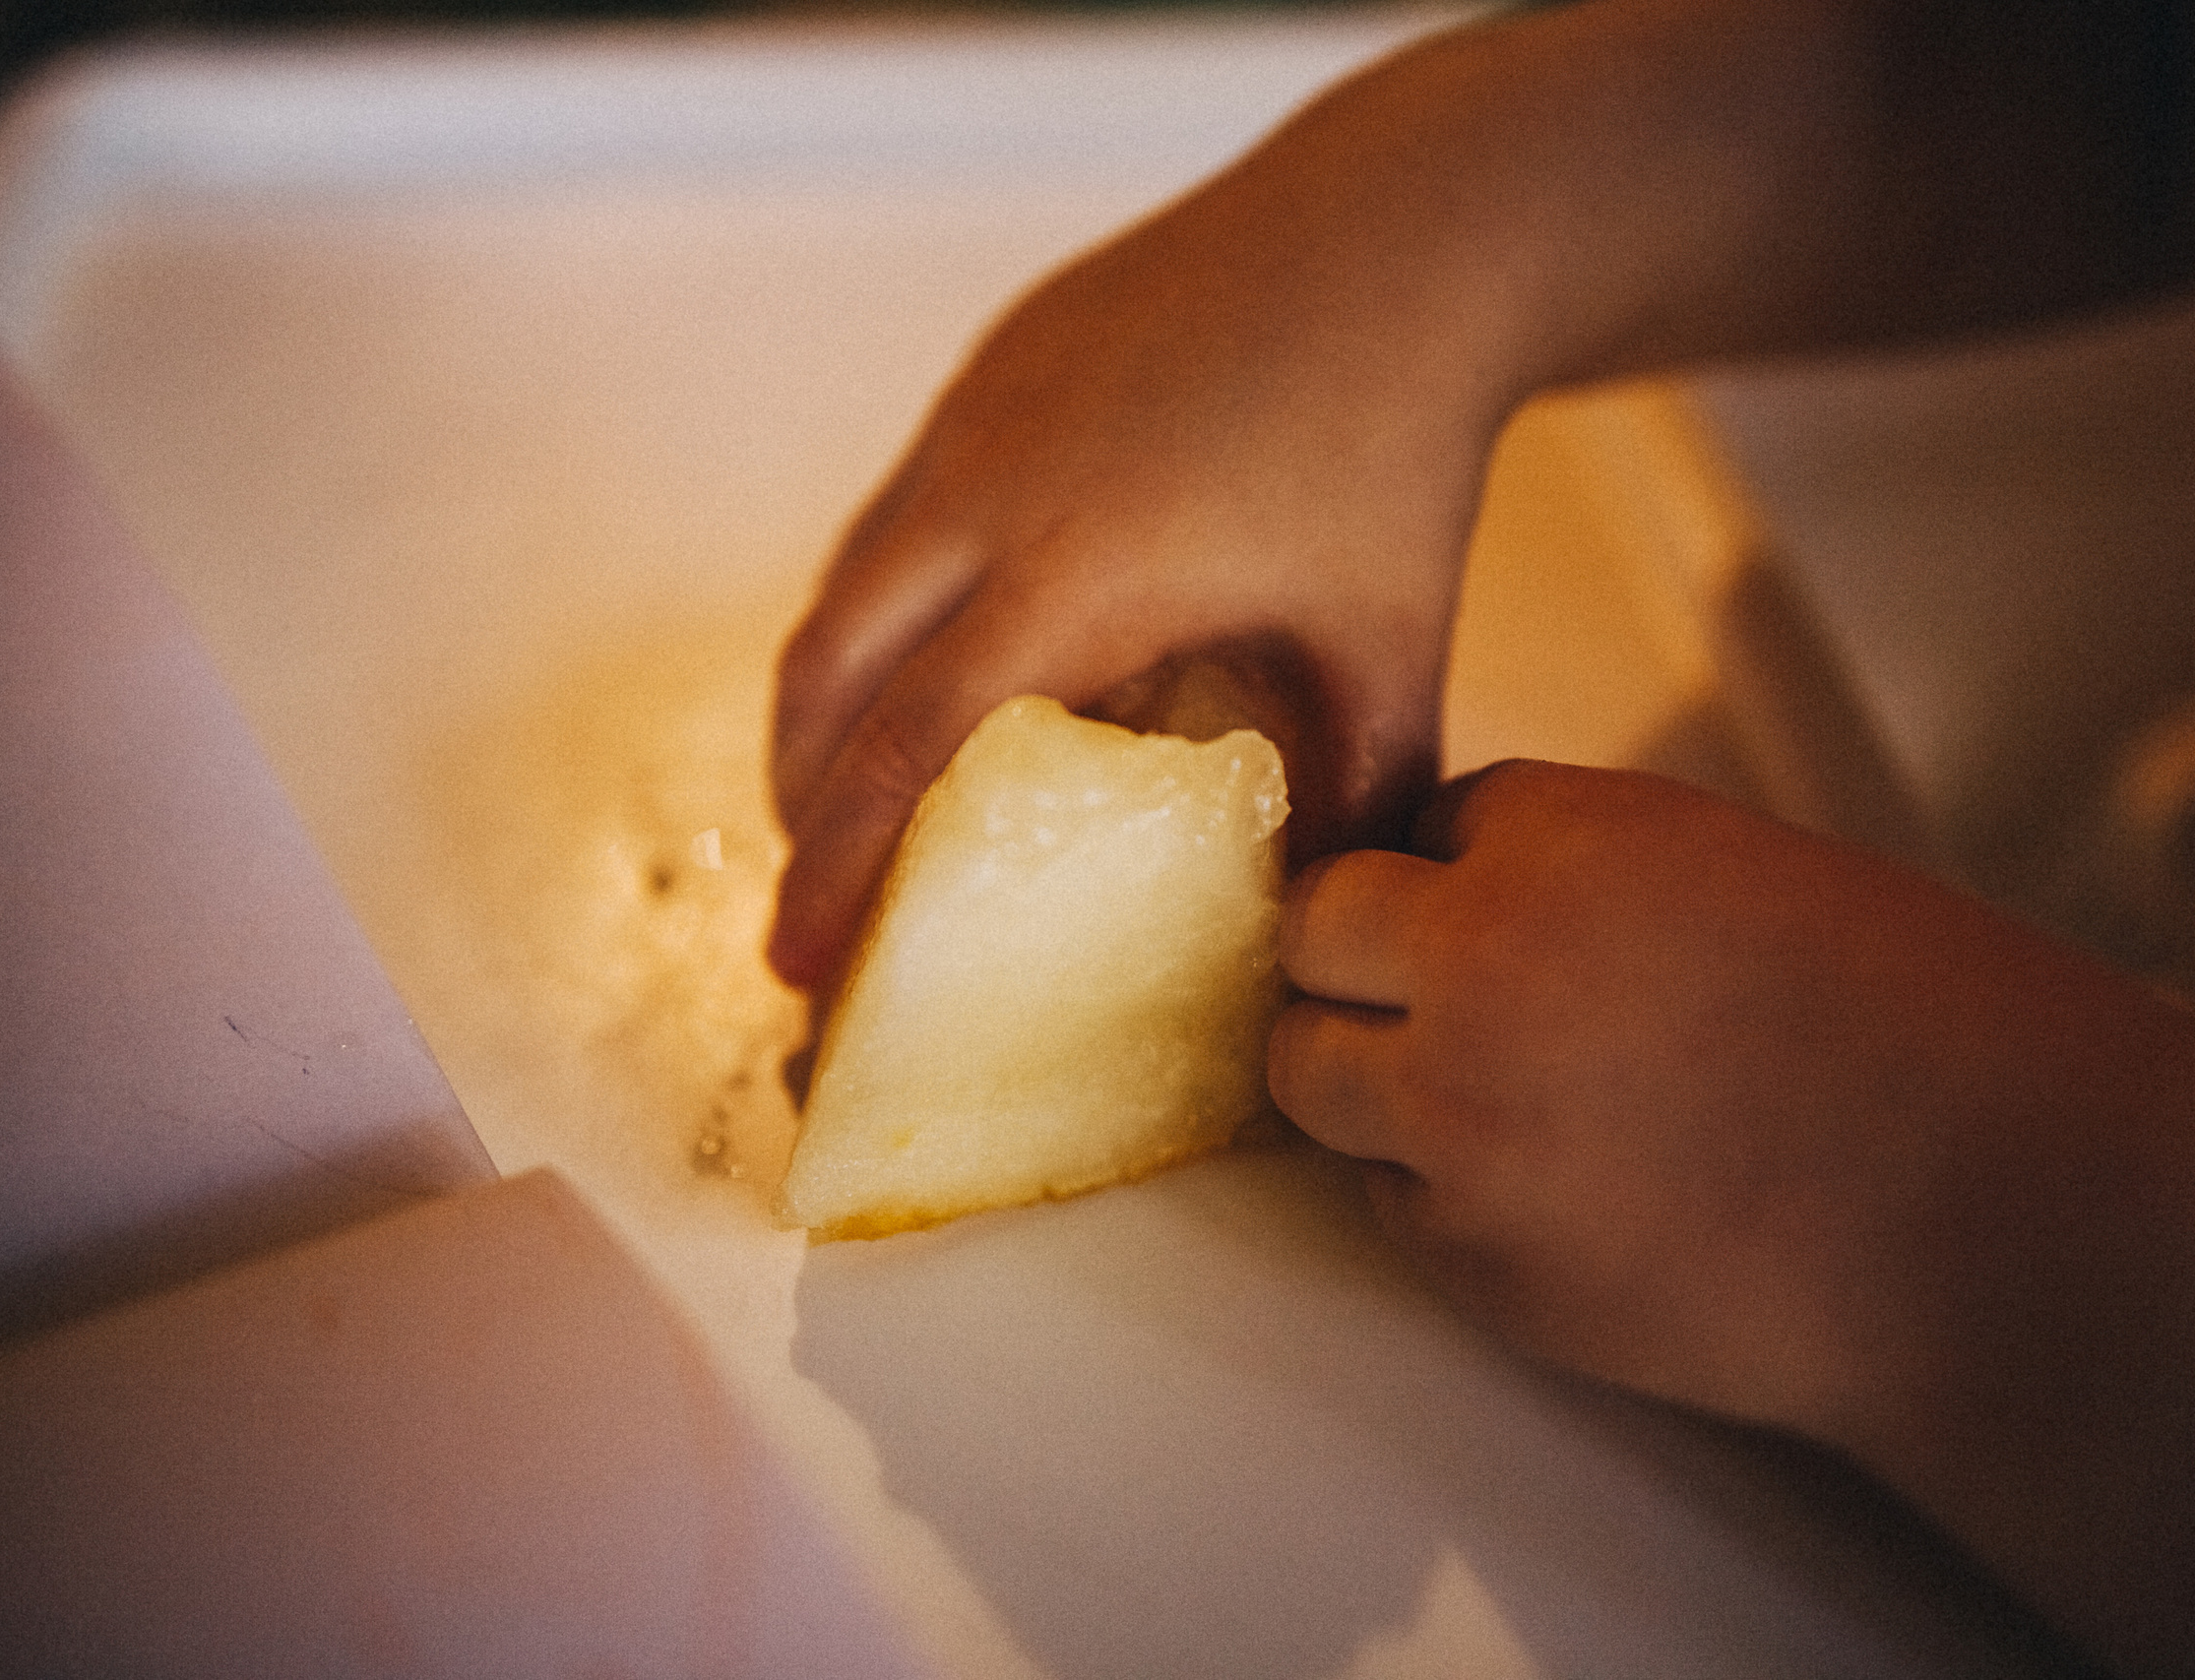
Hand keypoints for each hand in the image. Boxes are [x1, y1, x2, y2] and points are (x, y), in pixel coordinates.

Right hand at [762, 59, 1525, 987]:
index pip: (907, 748)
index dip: (837, 867)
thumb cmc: (1396, 446)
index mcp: (1077, 575)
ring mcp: (978, 418)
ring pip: (843, 585)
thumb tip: (1335, 921)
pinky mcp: (991, 368)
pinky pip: (893, 510)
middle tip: (817, 896)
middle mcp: (991, 492)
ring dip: (822, 703)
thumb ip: (1365, 800)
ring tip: (846, 793)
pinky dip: (874, 607)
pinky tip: (922, 653)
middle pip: (828, 673)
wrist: (1388, 237)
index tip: (799, 963)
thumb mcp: (1394, 646)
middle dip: (799, 798)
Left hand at [1270, 760, 2041, 1431]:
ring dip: (1363, 1068)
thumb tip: (1478, 888)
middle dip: (1364, 949)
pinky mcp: (1468, 1253)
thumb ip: (1591, 869)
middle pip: (1314, 925)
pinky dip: (1433, 1190)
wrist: (1993, 1222)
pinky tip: (1546, 1188)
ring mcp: (1458, 1117)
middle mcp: (1483, 964)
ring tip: (1468, 1090)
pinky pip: (1385, 1198)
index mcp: (1568, 842)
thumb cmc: (1916, 1041)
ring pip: (1303, 1067)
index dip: (1465, 868)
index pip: (1427, 820)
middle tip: (1428, 988)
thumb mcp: (1741, 872)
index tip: (1502, 907)